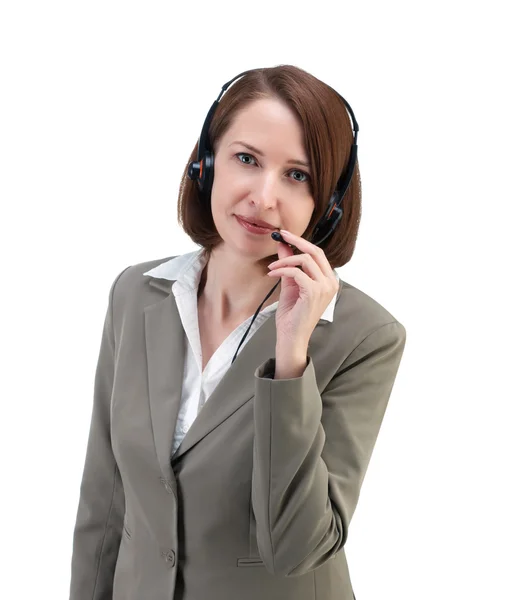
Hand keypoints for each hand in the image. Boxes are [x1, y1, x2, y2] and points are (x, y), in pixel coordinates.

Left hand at [267, 229, 339, 349]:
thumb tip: (284, 245)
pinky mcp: (314, 292)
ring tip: (272, 268)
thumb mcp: (290, 284)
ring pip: (305, 260)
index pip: (317, 253)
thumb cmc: (292, 314)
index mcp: (328, 280)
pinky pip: (296, 272)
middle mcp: (330, 282)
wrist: (291, 336)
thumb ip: (289, 265)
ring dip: (284, 261)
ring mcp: (324, 287)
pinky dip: (282, 270)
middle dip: (296, 241)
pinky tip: (272, 274)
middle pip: (315, 251)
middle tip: (280, 236)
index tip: (286, 235)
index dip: (301, 242)